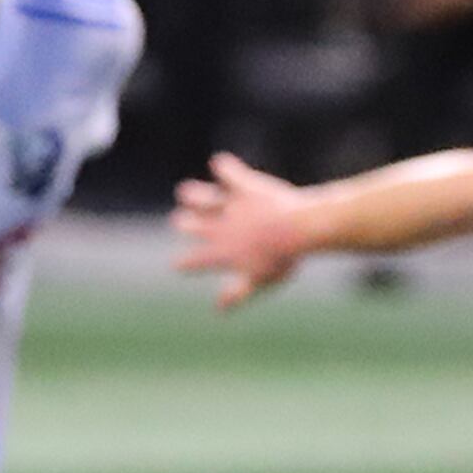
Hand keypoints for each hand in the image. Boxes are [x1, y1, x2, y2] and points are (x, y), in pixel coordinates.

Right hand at [170, 151, 315, 310]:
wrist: (296, 229)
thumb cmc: (282, 258)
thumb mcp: (259, 280)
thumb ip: (236, 292)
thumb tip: (217, 310)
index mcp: (222, 252)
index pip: (195, 260)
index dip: (183, 263)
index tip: (176, 264)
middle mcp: (219, 227)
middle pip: (193, 226)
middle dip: (184, 223)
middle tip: (178, 221)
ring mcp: (230, 206)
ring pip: (202, 198)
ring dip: (193, 195)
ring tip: (184, 192)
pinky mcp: (244, 187)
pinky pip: (230, 173)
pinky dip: (224, 167)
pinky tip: (219, 162)